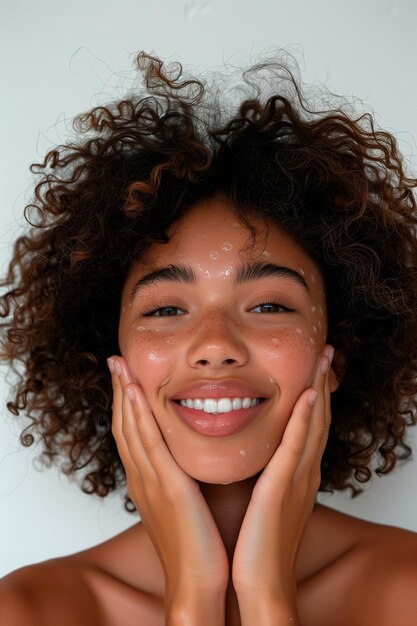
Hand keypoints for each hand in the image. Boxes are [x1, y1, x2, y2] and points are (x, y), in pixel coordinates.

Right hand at [108, 356, 228, 617]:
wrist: (197, 582)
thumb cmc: (197, 546)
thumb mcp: (185, 504)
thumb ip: (182, 479)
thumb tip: (190, 459)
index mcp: (147, 482)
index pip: (132, 433)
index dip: (126, 403)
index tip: (126, 376)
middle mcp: (142, 478)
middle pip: (124, 426)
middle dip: (119, 391)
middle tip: (116, 361)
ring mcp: (150, 481)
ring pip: (131, 429)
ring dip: (124, 394)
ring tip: (120, 365)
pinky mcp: (166, 487)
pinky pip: (148, 444)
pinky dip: (138, 416)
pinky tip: (134, 391)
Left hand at [232, 346, 333, 618]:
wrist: (260, 584)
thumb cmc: (258, 546)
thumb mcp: (266, 501)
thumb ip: (267, 476)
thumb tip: (256, 456)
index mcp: (297, 476)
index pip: (310, 427)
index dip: (315, 395)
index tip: (313, 368)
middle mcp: (303, 473)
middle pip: (318, 419)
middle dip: (322, 383)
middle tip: (325, 352)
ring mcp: (297, 479)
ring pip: (313, 425)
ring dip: (318, 389)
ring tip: (321, 359)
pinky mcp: (283, 488)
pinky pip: (297, 447)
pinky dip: (304, 419)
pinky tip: (307, 395)